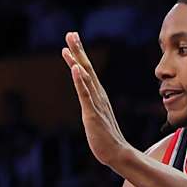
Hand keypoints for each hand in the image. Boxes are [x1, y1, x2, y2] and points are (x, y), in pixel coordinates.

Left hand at [62, 32, 134, 169]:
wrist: (117, 153)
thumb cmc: (106, 137)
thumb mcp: (95, 117)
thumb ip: (92, 107)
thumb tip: (88, 102)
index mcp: (98, 95)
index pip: (87, 71)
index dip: (79, 55)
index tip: (73, 41)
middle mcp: (98, 95)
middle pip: (87, 68)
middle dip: (78, 50)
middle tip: (71, 33)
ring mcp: (96, 103)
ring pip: (85, 77)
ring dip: (77, 60)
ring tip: (69, 45)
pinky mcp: (92, 113)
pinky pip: (85, 94)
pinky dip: (80, 80)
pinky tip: (75, 68)